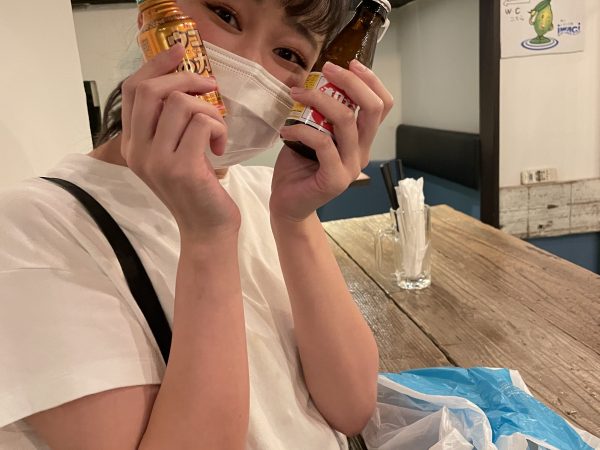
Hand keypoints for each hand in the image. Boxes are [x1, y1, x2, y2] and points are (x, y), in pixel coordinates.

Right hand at [120, 44, 239, 240]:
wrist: (206, 230)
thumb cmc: (196, 190)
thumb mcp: (173, 154)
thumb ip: (168, 124)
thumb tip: (184, 81)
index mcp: (132, 144)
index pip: (133, 90)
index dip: (157, 64)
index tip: (182, 52)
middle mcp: (138, 151)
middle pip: (153, 90)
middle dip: (187, 80)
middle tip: (210, 89)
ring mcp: (157, 160)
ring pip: (182, 104)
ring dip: (210, 112)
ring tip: (217, 133)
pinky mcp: (182, 168)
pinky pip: (203, 123)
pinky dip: (219, 129)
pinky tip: (221, 148)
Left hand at [271, 60, 393, 222]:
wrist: (289, 205)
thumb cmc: (298, 169)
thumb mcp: (313, 134)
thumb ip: (321, 115)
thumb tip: (314, 82)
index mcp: (361, 140)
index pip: (381, 106)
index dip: (370, 81)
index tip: (348, 64)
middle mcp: (361, 152)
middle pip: (372, 109)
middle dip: (350, 82)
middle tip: (326, 69)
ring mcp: (350, 167)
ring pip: (345, 121)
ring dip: (319, 100)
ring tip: (296, 94)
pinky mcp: (334, 179)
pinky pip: (323, 143)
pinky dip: (302, 130)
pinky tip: (286, 129)